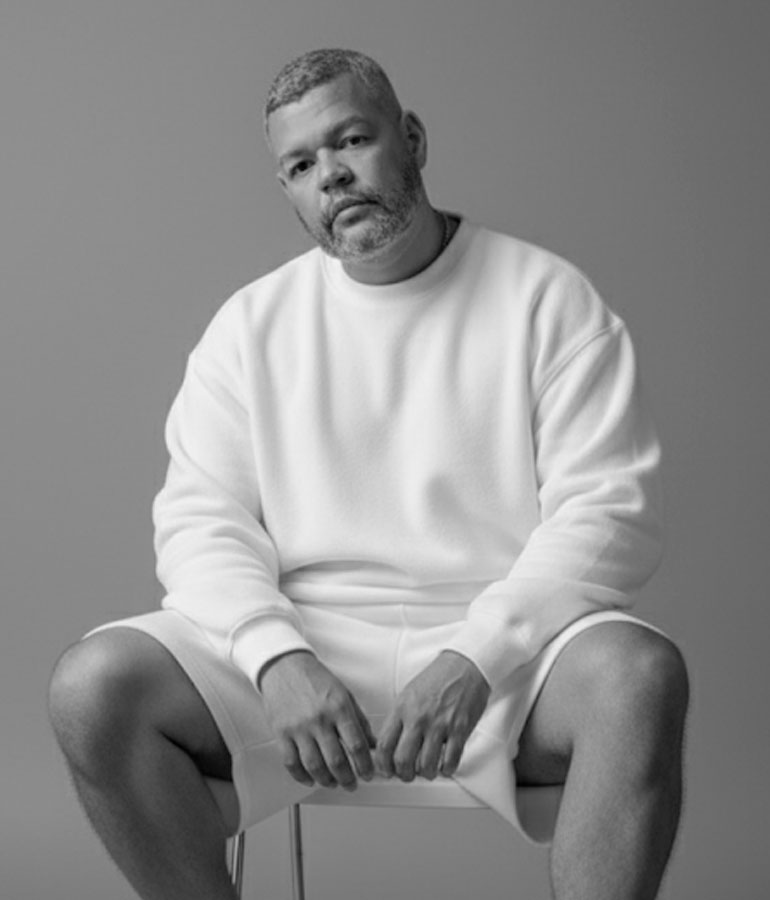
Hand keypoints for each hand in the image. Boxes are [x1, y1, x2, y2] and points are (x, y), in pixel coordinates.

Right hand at [259, 650, 375, 790]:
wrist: (285, 666)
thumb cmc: (315, 679)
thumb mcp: (344, 694)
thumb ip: (359, 720)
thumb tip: (373, 744)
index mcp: (339, 708)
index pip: (357, 745)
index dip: (365, 765)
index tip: (368, 774)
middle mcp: (319, 719)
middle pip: (336, 761)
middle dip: (347, 779)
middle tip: (352, 784)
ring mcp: (299, 727)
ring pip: (314, 766)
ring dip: (327, 781)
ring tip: (333, 783)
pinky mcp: (281, 733)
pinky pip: (291, 763)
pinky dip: (302, 776)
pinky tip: (310, 779)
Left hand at [375, 651, 489, 781]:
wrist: (465, 664)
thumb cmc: (438, 678)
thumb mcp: (408, 693)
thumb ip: (399, 718)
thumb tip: (391, 743)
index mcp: (402, 708)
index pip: (384, 745)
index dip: (383, 764)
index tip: (387, 770)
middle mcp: (418, 718)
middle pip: (402, 760)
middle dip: (403, 774)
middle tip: (407, 774)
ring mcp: (439, 725)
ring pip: (426, 766)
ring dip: (426, 773)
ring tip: (427, 770)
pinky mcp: (459, 729)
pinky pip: (450, 761)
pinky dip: (446, 769)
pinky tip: (445, 765)